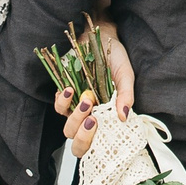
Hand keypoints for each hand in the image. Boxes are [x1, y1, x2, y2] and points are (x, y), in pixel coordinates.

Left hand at [54, 18, 135, 156]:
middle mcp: (91, 117)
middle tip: (92, 119)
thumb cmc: (115, 59)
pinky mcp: (65, 96)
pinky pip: (59, 106)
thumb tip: (124, 116)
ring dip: (75, 117)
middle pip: (79, 142)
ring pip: (68, 127)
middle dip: (83, 136)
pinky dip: (63, 100)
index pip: (98, 145)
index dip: (97, 146)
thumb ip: (126, 95)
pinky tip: (71, 89)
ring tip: (87, 99)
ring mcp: (76, 108)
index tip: (103, 132)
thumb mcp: (126, 75)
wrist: (98, 38)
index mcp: (107, 118)